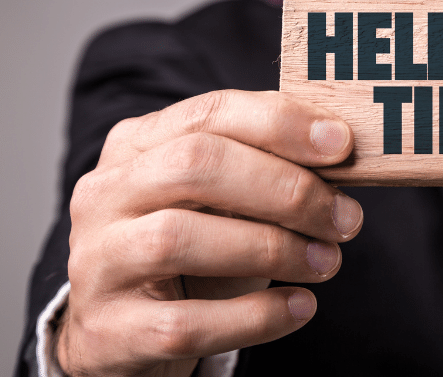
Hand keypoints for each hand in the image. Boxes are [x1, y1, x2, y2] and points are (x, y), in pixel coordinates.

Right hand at [56, 90, 362, 376]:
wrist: (123, 326)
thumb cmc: (189, 248)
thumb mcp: (218, 198)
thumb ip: (262, 168)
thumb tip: (339, 156)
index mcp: (137, 145)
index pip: (209, 113)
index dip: (280, 125)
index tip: (341, 145)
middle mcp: (106, 194)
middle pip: (195, 166)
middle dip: (285, 189)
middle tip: (344, 218)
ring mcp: (99, 261)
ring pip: (179, 239)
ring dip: (272, 249)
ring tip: (326, 262)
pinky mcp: (111, 329)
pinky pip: (187, 323)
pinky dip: (255, 317)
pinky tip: (300, 307)